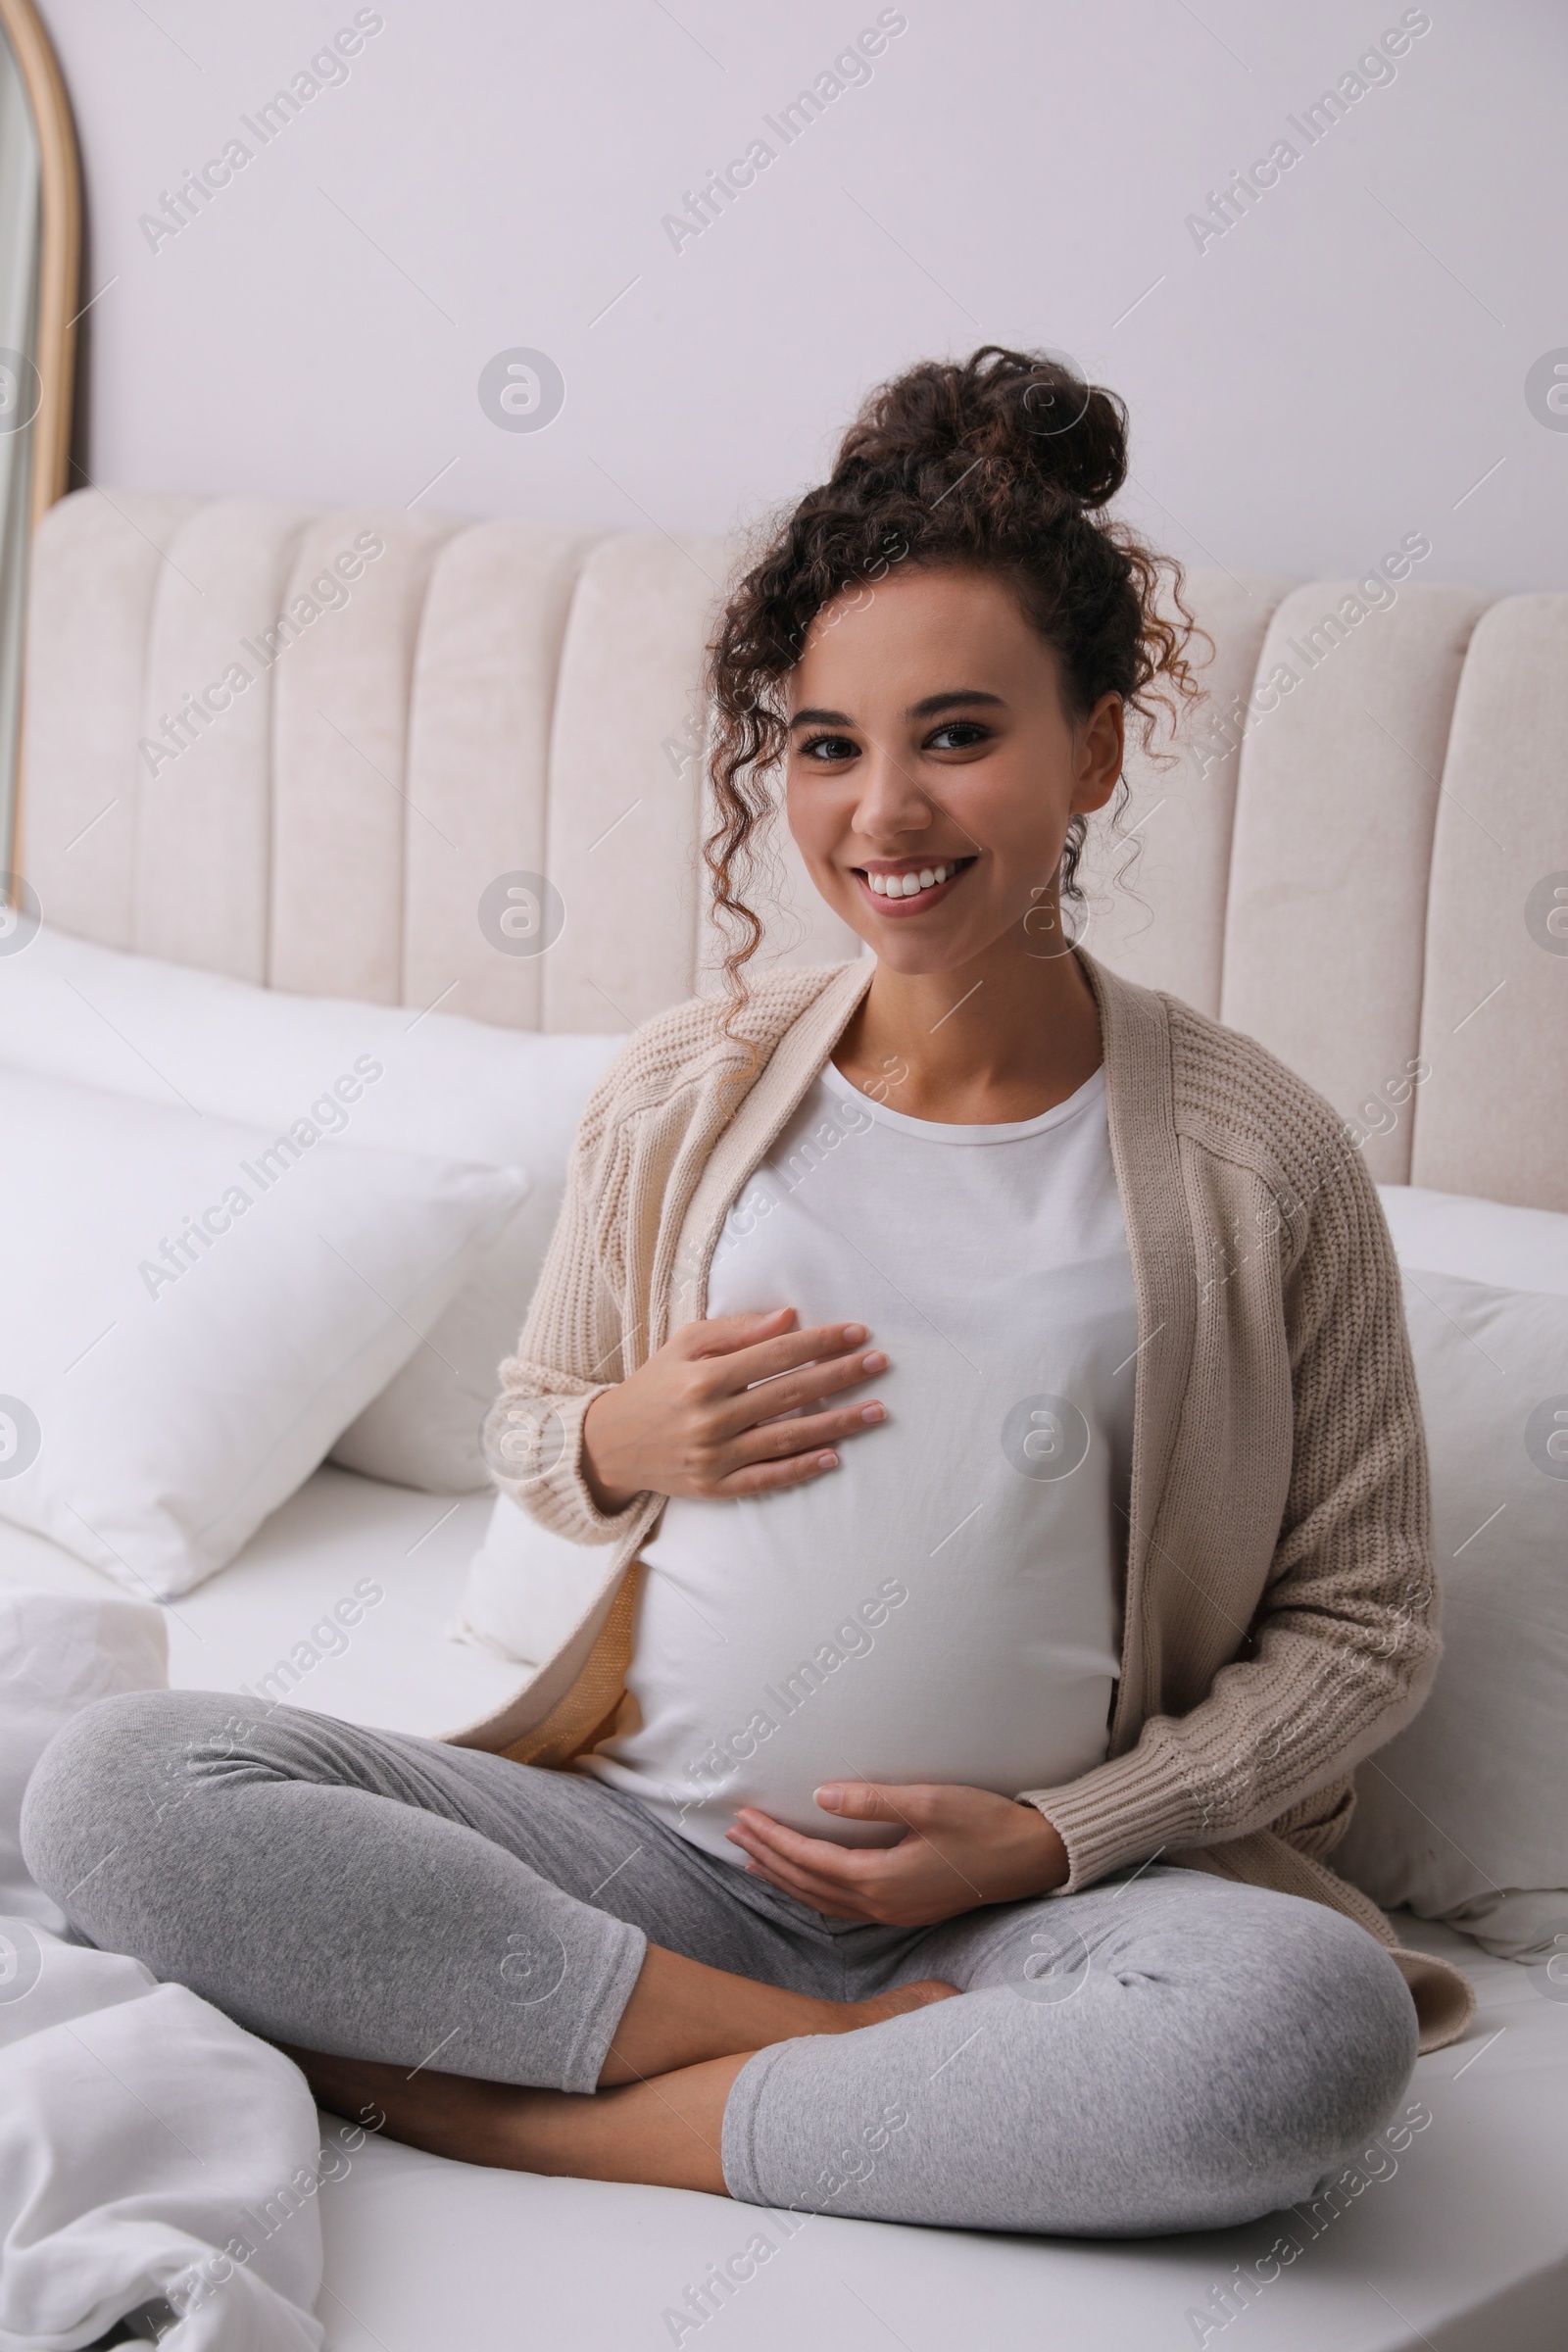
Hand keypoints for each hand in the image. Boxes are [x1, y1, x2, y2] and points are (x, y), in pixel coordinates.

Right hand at [580, 1307, 887, 1512]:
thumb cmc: (655, 1385)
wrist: (609, 1444)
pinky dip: (802, 1469)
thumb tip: (790, 1318)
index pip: (777, 1354)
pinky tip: (836, 1456)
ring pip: (788, 1438)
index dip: (821, 1342)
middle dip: (840, 1376)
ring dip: (838, 1424)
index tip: (859, 1332)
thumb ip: (736, 1330)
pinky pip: (767, 1479)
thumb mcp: (684, 1345)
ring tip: (877, 1410)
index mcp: (704, 1377)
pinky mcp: (716, 1487)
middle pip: (790, 1393)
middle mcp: (711, 1417)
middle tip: (880, 1364)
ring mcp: (715, 1457)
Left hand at [725, 1782, 1069, 1927]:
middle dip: (768, 1858)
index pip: (811, 1861)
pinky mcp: (905, 1909)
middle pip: (808, 1885)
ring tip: (753, 1858)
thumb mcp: (928, 1802)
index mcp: (882, 1880)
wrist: (1030, 1859)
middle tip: (734, 1833)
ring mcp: (893, 1912)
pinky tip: (805, 1880)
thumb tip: (821, 1797)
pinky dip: (812, 1892)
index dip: (774, 1839)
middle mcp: (882, 1905)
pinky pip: (842, 1906)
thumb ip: (872, 1801)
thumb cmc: (984, 1825)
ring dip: (785, 1878)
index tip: (745, 1816)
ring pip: (821, 1902)